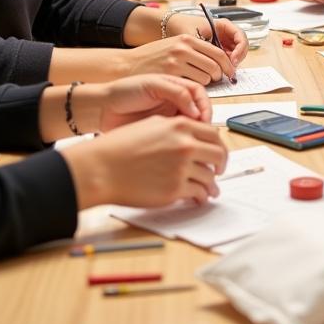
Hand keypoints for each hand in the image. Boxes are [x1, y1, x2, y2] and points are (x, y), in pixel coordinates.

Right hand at [62, 115, 228, 208]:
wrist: (101, 168)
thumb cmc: (120, 147)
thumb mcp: (152, 125)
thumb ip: (176, 129)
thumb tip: (193, 137)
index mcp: (180, 126)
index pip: (213, 134)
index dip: (218, 145)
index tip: (218, 153)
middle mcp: (185, 145)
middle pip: (218, 155)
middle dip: (221, 165)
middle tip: (219, 171)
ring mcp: (181, 168)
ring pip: (209, 177)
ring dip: (211, 185)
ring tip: (209, 190)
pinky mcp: (174, 190)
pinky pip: (197, 193)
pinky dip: (200, 196)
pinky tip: (197, 198)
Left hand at [83, 74, 212, 131]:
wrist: (103, 109)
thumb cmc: (124, 91)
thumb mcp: (152, 85)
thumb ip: (176, 92)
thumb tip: (195, 109)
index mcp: (175, 86)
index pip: (199, 93)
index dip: (205, 105)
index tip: (202, 118)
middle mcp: (175, 101)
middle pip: (199, 110)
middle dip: (203, 121)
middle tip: (200, 132)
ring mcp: (169, 117)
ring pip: (191, 126)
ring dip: (194, 133)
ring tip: (190, 140)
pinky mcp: (162, 133)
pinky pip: (179, 137)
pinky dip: (183, 141)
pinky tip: (179, 145)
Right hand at [123, 33, 239, 84]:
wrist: (127, 65)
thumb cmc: (150, 59)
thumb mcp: (173, 47)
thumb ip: (193, 51)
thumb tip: (217, 61)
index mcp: (187, 38)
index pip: (218, 52)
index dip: (227, 65)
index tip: (230, 72)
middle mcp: (183, 47)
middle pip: (216, 65)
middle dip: (219, 76)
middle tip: (216, 81)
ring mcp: (177, 61)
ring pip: (206, 77)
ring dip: (206, 83)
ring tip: (197, 84)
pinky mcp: (171, 74)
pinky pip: (193, 85)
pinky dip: (194, 89)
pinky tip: (186, 89)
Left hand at [168, 13, 248, 69]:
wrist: (168, 28)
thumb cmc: (181, 26)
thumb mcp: (193, 37)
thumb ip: (204, 48)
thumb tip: (215, 63)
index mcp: (223, 25)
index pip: (241, 36)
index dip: (240, 49)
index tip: (233, 60)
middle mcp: (224, 34)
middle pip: (241, 47)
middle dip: (237, 59)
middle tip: (230, 70)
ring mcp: (221, 43)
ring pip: (234, 55)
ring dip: (231, 64)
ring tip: (222, 72)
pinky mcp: (215, 52)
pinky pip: (225, 60)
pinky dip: (223, 67)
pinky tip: (216, 72)